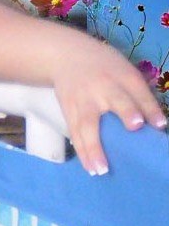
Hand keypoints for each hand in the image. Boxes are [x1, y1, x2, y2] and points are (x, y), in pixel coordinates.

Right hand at [52, 33, 165, 174]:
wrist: (65, 55)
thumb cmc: (104, 69)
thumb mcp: (124, 73)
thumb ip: (142, 97)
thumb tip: (159, 126)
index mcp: (120, 75)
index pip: (138, 90)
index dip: (147, 105)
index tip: (157, 123)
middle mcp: (102, 86)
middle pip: (114, 100)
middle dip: (126, 112)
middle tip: (135, 126)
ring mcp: (82, 98)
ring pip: (87, 123)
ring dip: (93, 146)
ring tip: (100, 170)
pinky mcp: (68, 108)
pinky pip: (74, 131)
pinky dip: (81, 149)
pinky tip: (89, 167)